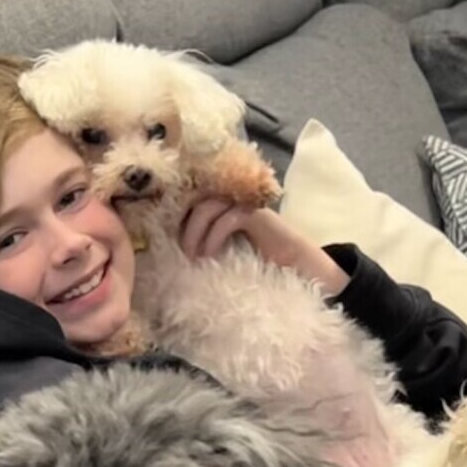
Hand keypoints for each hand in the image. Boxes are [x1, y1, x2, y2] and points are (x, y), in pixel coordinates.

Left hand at [178, 199, 349, 296]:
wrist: (299, 268)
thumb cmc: (260, 262)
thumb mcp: (226, 251)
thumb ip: (207, 241)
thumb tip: (175, 250)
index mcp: (223, 205)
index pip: (191, 198)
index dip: (177, 213)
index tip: (166, 238)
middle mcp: (233, 199)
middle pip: (195, 197)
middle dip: (182, 223)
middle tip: (180, 250)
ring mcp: (246, 205)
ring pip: (208, 205)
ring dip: (194, 230)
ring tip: (192, 255)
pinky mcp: (258, 215)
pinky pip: (229, 217)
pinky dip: (214, 235)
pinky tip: (209, 255)